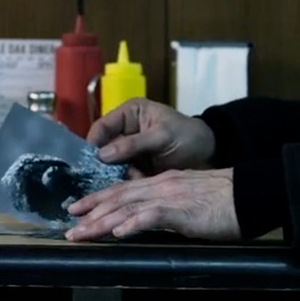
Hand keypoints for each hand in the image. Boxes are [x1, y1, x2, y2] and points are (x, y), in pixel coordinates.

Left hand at [65, 169, 240, 241]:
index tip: (78, 209)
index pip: (123, 190)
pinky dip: (133, 224)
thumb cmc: (225, 201)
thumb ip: (170, 208)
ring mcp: (170, 196)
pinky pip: (152, 216)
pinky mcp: (182, 210)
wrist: (251, 193)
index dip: (98, 199)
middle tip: (69, 227)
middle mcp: (161, 186)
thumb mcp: (190, 200)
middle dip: (91, 212)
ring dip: (101, 222)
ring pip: (127, 207)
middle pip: (118, 198)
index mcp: (163, 183)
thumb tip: (154, 220)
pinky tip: (118, 233)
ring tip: (82, 233)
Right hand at [87, 98, 215, 172]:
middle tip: (104, 179)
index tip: (89, 163)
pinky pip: (122, 176)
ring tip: (128, 181)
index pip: (102, 127)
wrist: (209, 154)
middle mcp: (124, 131)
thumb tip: (102, 155)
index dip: (93, 144)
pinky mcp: (136, 167)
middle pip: (103, 148)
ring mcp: (129, 150)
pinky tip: (134, 186)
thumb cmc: (188, 136)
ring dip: (116, 176)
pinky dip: (126, 182)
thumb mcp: (162, 136)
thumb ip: (133, 144)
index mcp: (129, 113)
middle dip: (104, 164)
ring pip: (111, 165)